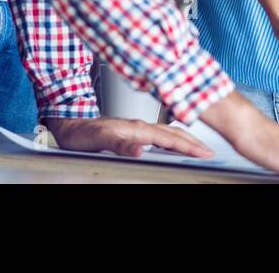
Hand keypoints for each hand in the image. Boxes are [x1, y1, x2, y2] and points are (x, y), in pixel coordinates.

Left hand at [45, 115, 214, 158]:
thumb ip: (120, 145)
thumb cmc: (81, 135)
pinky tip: (173, 144)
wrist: (69, 126)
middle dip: (194, 142)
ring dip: (185, 140)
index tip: (205, 153)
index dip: (189, 146)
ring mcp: (138, 129)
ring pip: (168, 133)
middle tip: (209, 152)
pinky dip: (173, 139)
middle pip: (174, 133)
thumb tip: (140, 150)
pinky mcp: (133, 133)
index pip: (169, 138)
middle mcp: (140, 127)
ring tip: (197, 147)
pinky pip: (160, 135)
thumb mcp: (99, 141)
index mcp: (137, 129)